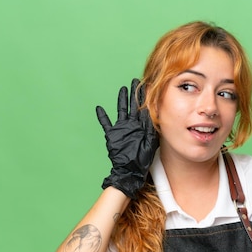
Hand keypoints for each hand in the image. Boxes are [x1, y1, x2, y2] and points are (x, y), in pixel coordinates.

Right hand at [96, 78, 158, 198]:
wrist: (130, 170)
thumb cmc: (142, 159)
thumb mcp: (150, 142)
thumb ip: (150, 128)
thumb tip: (152, 113)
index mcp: (142, 126)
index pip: (144, 108)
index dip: (145, 96)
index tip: (148, 84)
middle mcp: (132, 125)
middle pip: (133, 105)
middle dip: (135, 93)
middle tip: (135, 81)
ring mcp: (122, 129)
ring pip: (121, 110)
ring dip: (122, 100)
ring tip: (123, 89)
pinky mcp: (112, 134)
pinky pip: (106, 123)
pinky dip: (102, 116)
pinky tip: (99, 108)